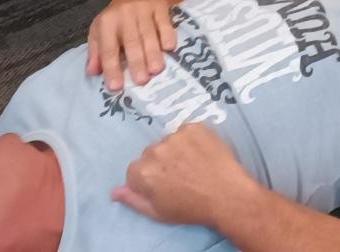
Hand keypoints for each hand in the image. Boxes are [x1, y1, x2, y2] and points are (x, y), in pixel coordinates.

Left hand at [86, 0, 179, 91]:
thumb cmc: (117, 18)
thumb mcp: (100, 31)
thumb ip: (96, 52)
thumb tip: (92, 72)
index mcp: (107, 22)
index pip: (108, 48)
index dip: (111, 68)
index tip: (116, 87)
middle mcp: (124, 14)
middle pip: (131, 41)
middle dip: (136, 61)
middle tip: (141, 80)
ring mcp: (143, 8)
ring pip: (148, 33)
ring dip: (152, 52)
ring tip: (156, 70)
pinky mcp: (160, 5)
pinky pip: (164, 22)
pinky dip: (167, 34)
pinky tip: (169, 48)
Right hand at [114, 122, 257, 227]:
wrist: (226, 194)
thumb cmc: (190, 207)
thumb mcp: (157, 212)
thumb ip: (133, 199)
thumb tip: (114, 191)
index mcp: (143, 172)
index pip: (134, 170)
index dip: (148, 179)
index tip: (162, 185)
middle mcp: (156, 150)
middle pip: (151, 154)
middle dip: (160, 163)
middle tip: (179, 176)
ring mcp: (176, 136)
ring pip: (168, 142)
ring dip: (175, 150)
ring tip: (192, 165)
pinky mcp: (195, 126)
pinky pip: (186, 131)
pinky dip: (191, 140)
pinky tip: (201, 153)